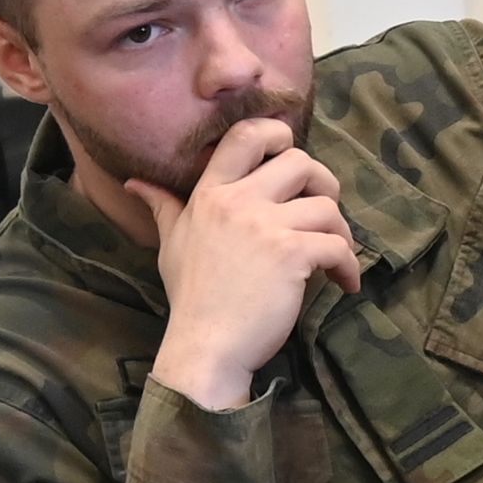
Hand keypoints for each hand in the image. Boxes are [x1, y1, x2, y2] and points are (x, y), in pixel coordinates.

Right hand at [138, 118, 359, 410]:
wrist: (205, 347)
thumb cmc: (191, 298)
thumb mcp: (171, 244)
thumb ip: (163, 206)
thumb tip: (134, 182)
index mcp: (212, 193)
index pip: (245, 135)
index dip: (277, 134)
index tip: (290, 156)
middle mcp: (238, 202)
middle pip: (300, 162)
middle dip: (322, 184)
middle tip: (322, 213)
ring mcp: (266, 227)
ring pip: (327, 205)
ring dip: (340, 229)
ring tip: (335, 253)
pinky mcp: (291, 255)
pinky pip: (337, 245)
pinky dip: (349, 264)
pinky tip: (344, 282)